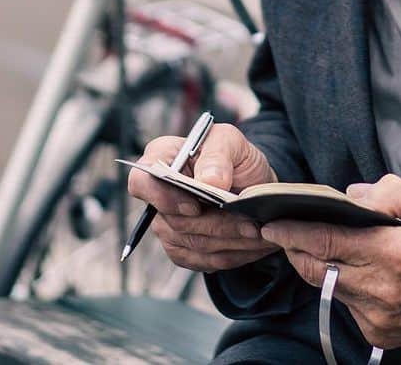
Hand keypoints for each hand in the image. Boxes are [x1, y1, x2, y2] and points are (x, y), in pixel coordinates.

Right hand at [126, 124, 278, 272]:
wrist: (250, 182)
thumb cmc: (234, 156)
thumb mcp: (231, 140)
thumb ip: (218, 154)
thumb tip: (209, 180)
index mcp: (162, 158)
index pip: (141, 181)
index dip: (162, 198)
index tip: (195, 206)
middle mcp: (158, 194)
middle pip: (175, 221)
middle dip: (216, 224)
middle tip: (250, 224)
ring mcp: (168, 225)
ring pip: (193, 243)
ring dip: (229, 242)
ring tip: (259, 234)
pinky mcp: (182, 249)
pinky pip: (204, 260)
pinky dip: (231, 255)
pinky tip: (254, 245)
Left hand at [260, 174, 400, 360]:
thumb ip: (391, 194)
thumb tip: (351, 193)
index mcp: (392, 255)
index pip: (324, 242)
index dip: (291, 231)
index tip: (269, 221)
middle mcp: (380, 291)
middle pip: (315, 269)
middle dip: (295, 248)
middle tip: (284, 229)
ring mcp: (378, 317)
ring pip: (329, 286)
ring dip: (320, 265)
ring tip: (322, 241)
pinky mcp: (381, 333)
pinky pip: (348, 303)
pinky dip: (344, 282)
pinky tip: (358, 267)